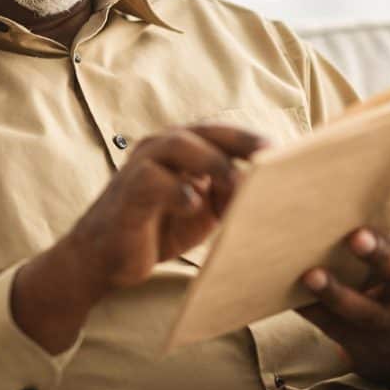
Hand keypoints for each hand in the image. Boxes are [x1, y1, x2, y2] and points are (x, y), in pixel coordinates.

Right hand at [12, 123, 267, 354]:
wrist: (103, 257)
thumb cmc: (155, 229)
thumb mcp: (201, 209)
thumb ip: (226, 192)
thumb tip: (269, 188)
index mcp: (178, 148)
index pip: (220, 133)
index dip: (251, 139)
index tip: (286, 152)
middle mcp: (158, 148)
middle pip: (204, 132)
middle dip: (240, 143)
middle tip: (272, 158)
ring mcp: (140, 166)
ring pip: (180, 147)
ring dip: (213, 165)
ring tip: (237, 187)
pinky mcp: (128, 191)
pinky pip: (155, 182)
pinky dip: (179, 192)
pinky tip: (195, 207)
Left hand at [298, 191, 389, 384]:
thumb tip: (385, 177)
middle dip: (380, 255)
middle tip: (356, 236)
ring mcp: (387, 325)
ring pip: (362, 310)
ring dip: (336, 292)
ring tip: (311, 274)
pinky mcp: (357, 343)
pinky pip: (329, 326)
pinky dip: (309, 309)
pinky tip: (287, 294)